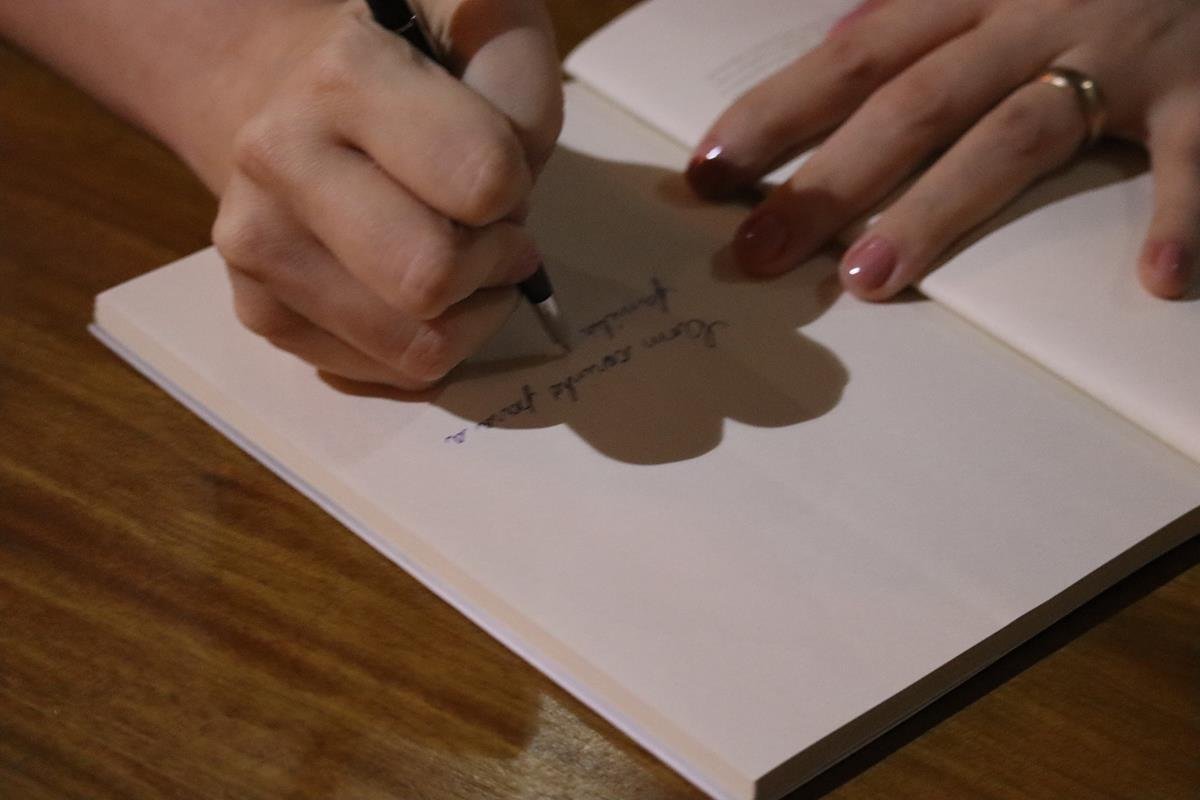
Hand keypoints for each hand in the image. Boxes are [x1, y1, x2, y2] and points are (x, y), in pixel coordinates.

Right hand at [209, 0, 561, 388]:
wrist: (282, 98)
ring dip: (466, 317)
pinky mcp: (257, 309)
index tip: (499, 177)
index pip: (482, 182)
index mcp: (344, 74)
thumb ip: (516, 73)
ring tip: (458, 263)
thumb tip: (517, 161)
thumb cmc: (408, 71)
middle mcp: (279, 155)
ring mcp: (256, 241)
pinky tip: (411, 294)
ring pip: (413, 346)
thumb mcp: (477, 28)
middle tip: (492, 237)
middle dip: (491, 267)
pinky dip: (422, 346)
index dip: (513, 190)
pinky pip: (381, 375)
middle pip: (432, 280)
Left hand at [686, 0, 1199, 299]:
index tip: (708, 172)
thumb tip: (839, 46)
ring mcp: (1117, 54)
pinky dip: (1180, 212)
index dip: (776, 113)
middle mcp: (1032, 17)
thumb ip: (929, 15)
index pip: (854, 58)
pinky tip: (1156, 276)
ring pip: (1010, 137)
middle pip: (909, 105)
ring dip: (938, 210)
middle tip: (757, 254)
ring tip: (872, 281)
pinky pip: (1188, 154)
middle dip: (825, 183)